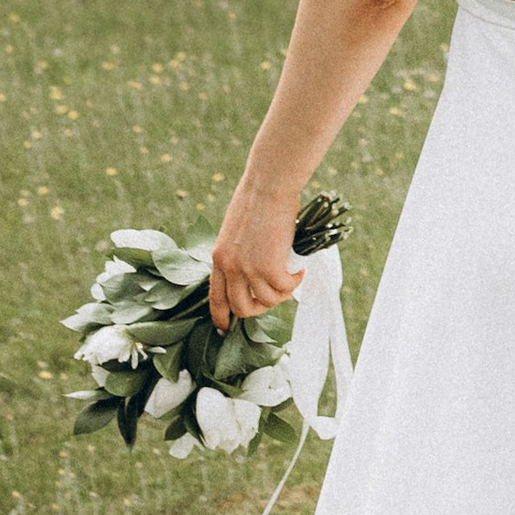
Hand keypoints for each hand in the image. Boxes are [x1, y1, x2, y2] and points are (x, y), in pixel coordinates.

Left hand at [208, 185, 302, 333]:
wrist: (268, 185)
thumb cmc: (257, 200)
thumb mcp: (236, 231)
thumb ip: (239, 253)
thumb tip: (256, 272)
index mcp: (218, 257)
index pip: (215, 297)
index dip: (220, 316)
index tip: (226, 328)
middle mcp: (230, 267)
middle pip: (241, 307)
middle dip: (261, 307)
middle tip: (276, 295)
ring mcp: (248, 268)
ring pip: (266, 300)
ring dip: (282, 293)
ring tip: (292, 277)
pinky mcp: (269, 266)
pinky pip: (284, 288)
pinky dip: (294, 282)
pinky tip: (300, 269)